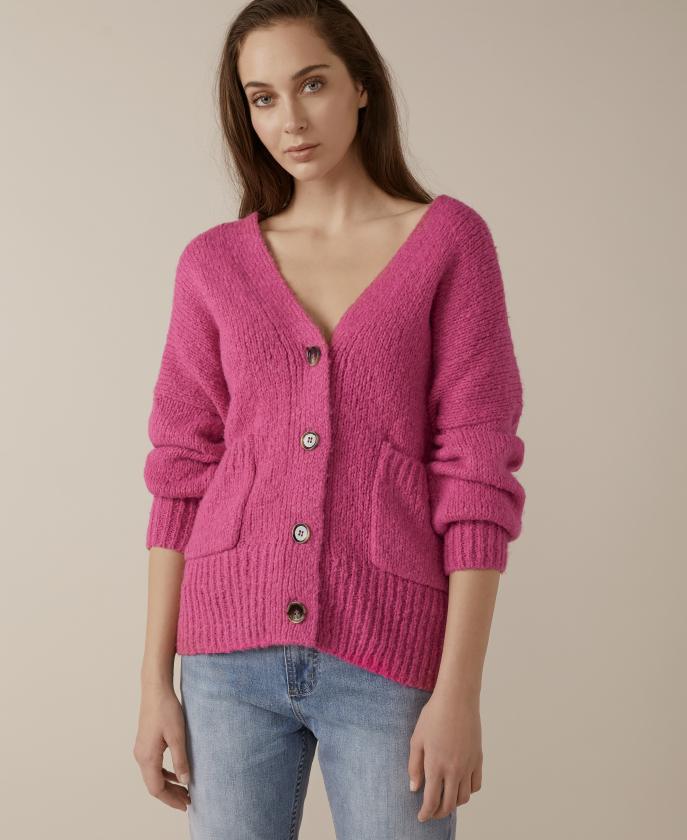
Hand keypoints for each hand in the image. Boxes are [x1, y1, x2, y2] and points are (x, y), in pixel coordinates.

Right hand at [133, 683, 191, 811]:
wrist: (155, 690)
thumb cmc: (166, 710)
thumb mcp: (178, 736)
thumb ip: (180, 760)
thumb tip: (185, 781)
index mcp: (147, 758)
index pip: (157, 789)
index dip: (171, 800)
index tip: (185, 805)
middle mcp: (140, 756)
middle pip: (154, 785)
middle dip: (171, 795)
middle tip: (188, 800)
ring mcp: (141, 750)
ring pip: (153, 776)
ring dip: (168, 784)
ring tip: (184, 790)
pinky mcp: (145, 743)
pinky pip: (153, 765)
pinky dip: (165, 773)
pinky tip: (176, 773)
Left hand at [408, 692, 482, 820]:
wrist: (457, 699)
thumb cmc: (433, 716)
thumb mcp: (416, 740)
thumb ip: (414, 767)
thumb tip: (415, 789)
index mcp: (436, 766)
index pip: (431, 801)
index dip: (425, 813)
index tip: (421, 817)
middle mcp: (454, 770)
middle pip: (449, 805)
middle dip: (438, 813)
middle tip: (431, 812)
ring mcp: (468, 765)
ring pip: (464, 798)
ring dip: (454, 804)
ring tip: (445, 799)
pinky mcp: (478, 759)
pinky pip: (476, 785)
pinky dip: (468, 792)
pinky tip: (459, 786)